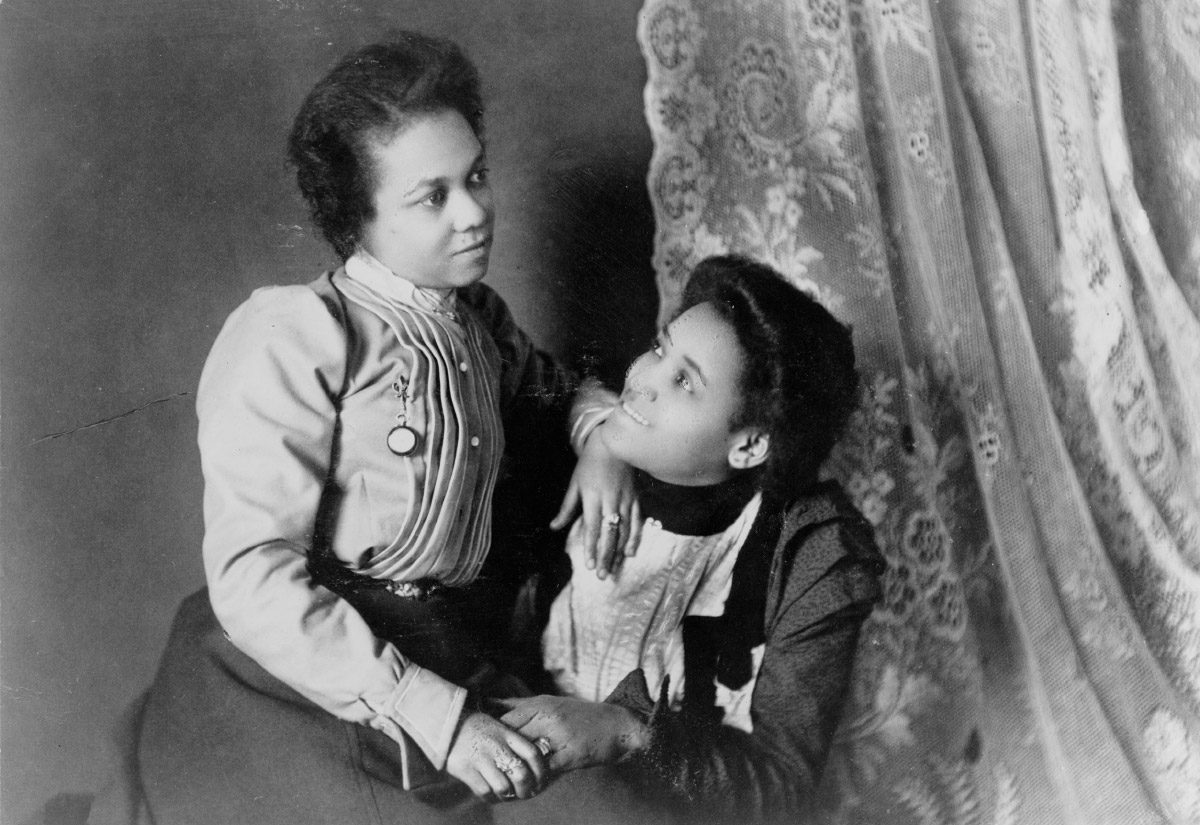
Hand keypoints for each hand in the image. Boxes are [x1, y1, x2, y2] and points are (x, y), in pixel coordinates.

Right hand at [445, 711, 546, 801]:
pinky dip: (491, 798)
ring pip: (503, 787)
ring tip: (507, 795)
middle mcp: (496, 745)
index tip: (541, 782)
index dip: (541, 772)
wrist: (448, 722)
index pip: (533, 754)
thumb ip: (516, 743)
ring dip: (508, 796)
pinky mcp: (464, 768)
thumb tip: (537, 763)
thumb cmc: (480, 729)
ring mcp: (480, 757)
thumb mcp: (501, 727)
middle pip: (521, 774)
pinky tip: (492, 794)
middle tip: (525, 793)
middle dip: (527, 790)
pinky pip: (484, 791)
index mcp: (508, 734)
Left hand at [494, 695, 647, 774]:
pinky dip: (537, 777)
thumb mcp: (550, 703)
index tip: (492, 747)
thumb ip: (522, 704)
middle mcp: (548, 717)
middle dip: (504, 753)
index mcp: (541, 704)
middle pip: (514, 736)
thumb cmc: (580, 715)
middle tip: (498, 767)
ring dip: (519, 767)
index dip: (496, 735)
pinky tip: (533, 783)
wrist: (617, 724)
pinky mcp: (571, 754)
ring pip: (528, 753)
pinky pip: (546, 768)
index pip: (507, 719)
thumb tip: (490, 703)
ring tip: (512, 777)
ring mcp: (560, 735)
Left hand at [550, 429, 642, 578]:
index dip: (590, 547)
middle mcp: (610, 500)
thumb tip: (554, 527)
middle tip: (601, 575)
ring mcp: (626, 500)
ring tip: (613, 569)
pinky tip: (630, 552)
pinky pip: (637, 521)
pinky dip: (635, 537)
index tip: (588, 565)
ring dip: (618, 552)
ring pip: (624, 531)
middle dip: (605, 556)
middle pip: (609, 534)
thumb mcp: (574, 483)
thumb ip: (566, 508)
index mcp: (592, 497)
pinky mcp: (636, 498)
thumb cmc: (589, 463)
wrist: (613, 443)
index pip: (592, 528)